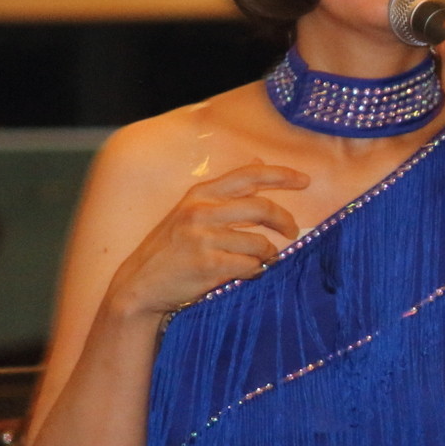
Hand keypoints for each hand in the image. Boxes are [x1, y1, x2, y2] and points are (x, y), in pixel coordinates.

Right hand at [107, 164, 307, 315]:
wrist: (140, 284)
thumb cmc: (171, 247)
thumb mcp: (190, 210)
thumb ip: (224, 191)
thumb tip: (259, 161)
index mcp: (200, 194)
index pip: (248, 176)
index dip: (281, 175)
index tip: (305, 180)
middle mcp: (201, 211)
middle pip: (262, 208)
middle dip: (285, 221)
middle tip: (293, 232)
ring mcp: (204, 238)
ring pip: (259, 242)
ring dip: (268, 253)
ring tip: (264, 259)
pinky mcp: (208, 264)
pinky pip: (250, 266)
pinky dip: (255, 271)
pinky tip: (247, 273)